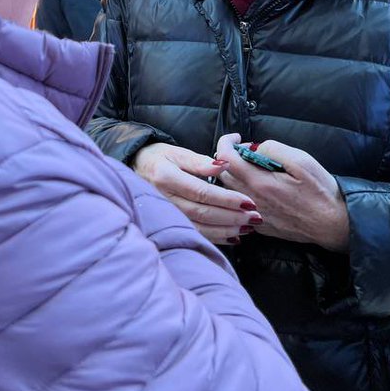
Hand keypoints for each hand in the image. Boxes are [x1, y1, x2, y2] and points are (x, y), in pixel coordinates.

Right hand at [133, 142, 260, 244]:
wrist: (135, 169)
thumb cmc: (159, 158)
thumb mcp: (177, 152)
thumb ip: (201, 161)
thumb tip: (225, 165)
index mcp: (167, 178)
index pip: (201, 192)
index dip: (227, 199)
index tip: (248, 202)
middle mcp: (165, 199)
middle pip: (202, 213)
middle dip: (231, 217)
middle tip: (254, 218)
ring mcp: (165, 214)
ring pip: (199, 227)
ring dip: (226, 230)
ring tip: (247, 228)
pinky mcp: (168, 223)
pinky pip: (194, 234)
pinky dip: (215, 238)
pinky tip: (232, 237)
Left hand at [216, 133, 350, 252]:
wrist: (334, 225)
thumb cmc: (321, 192)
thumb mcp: (301, 161)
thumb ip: (273, 149)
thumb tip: (254, 148)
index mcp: (260, 183)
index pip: (225, 159)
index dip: (225, 142)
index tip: (236, 137)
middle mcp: (252, 200)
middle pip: (222, 175)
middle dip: (228, 158)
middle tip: (245, 151)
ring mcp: (254, 216)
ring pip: (228, 192)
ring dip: (233, 175)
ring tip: (251, 168)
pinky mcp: (259, 227)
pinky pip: (239, 206)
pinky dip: (241, 192)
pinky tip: (259, 188)